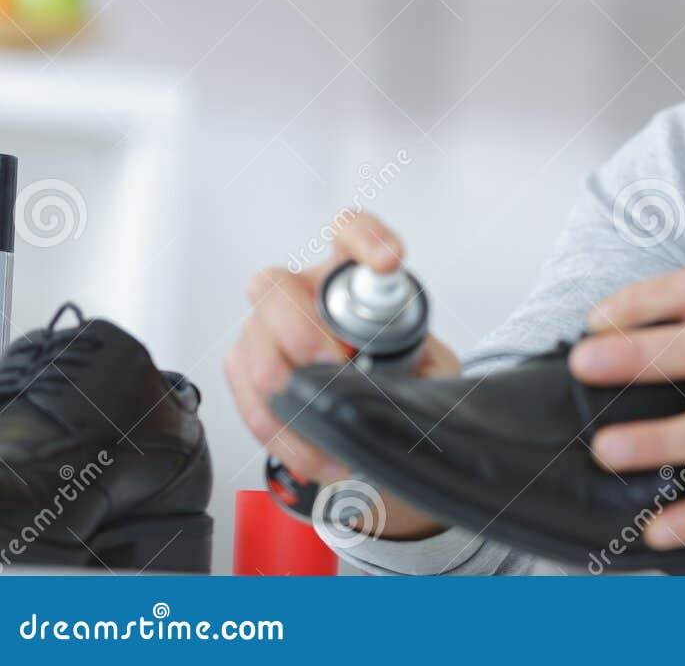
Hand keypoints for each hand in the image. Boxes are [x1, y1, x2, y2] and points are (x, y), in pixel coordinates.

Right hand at [223, 211, 460, 539]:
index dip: (366, 238)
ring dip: (289, 390)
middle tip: (332, 364)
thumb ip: (433, 366)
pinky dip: (282, 432)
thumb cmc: (397, 373)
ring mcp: (266, 330)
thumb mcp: (430, 367)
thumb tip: (425, 383)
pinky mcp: (246, 371)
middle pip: (275, 286)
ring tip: (330, 422)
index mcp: (349, 277)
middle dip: (299, 328)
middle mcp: (301, 294)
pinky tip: (318, 456)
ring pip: (253, 343)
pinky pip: (247, 397)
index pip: (349, 232)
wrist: (369, 411)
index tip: (390, 261)